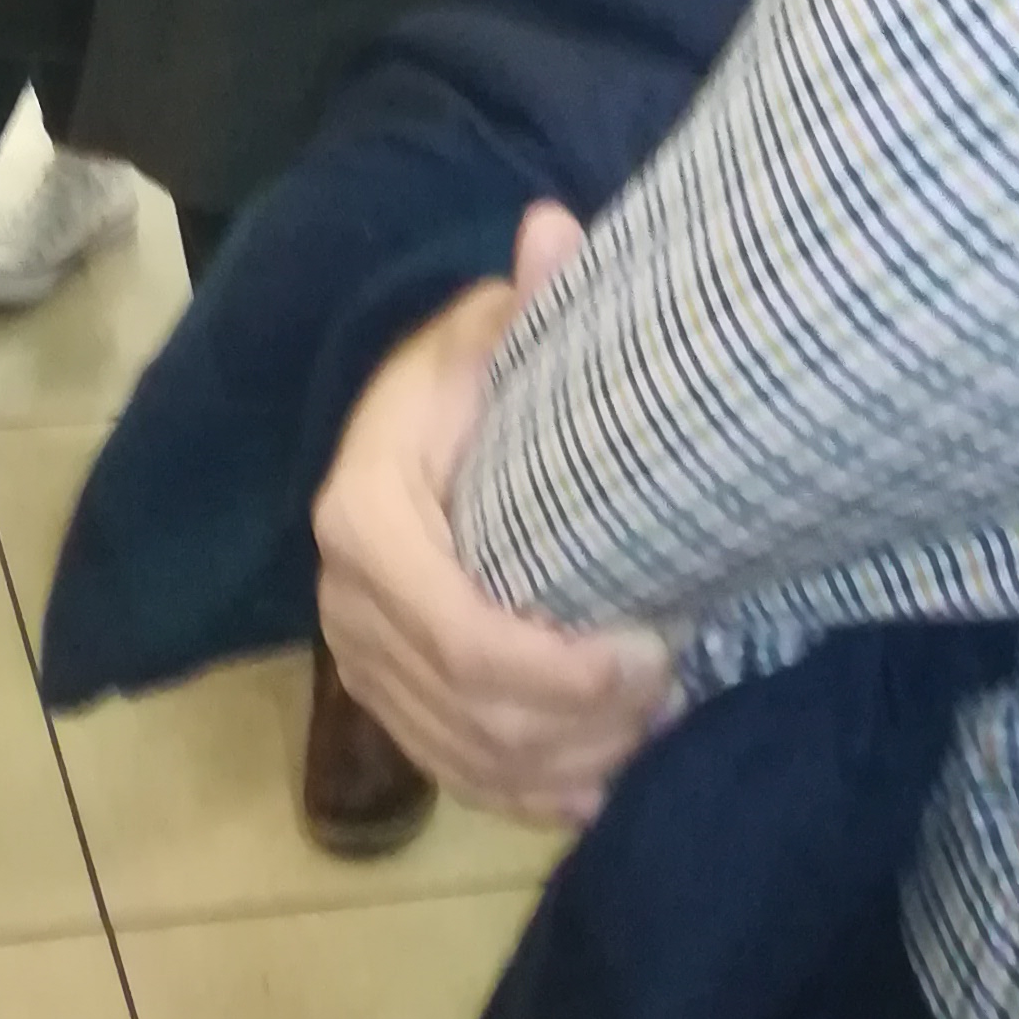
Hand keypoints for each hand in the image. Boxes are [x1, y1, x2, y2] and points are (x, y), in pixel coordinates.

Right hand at [313, 205, 677, 830]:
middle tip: (672, 683)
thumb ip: (529, 300)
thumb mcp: (486, 334)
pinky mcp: (380, 694)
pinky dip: (527, 790)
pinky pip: (451, 769)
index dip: (561, 668)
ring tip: (650, 725)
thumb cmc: (453, 376)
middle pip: (471, 706)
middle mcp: (347, 602)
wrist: (400, 422)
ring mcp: (358, 658)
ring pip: (467, 752)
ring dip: (566, 758)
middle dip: (582, 718)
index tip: (654, 648)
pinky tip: (594, 786)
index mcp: (365, 517)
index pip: (461, 632)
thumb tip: (554, 228)